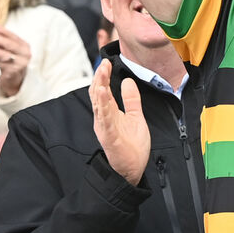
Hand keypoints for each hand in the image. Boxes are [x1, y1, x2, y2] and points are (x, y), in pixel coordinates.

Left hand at [0, 24, 31, 98]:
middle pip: (9, 45)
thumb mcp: (11, 49)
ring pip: (2, 54)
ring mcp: (19, 64)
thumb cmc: (11, 60)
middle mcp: (25, 55)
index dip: (3, 31)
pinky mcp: (11, 72)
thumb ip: (4, 40)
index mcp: (25, 46)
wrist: (15, 79)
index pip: (13, 36)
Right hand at [90, 58, 150, 185]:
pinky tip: (103, 94)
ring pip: (99, 105)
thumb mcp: (135, 117)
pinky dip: (103, 106)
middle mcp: (104, 119)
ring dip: (99, 88)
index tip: (106, 62)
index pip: (103, 91)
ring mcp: (105, 127)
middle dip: (99, 78)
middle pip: (98, 95)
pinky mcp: (109, 137)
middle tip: (103, 63)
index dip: (103, 77)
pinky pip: (105, 119)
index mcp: (109, 113)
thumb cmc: (132, 146)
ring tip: (100, 74)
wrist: (133, 169)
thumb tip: (127, 80)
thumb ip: (131, 99)